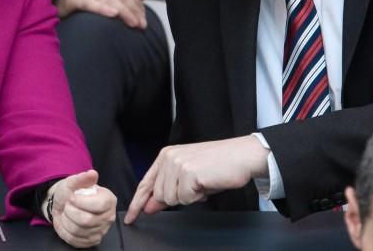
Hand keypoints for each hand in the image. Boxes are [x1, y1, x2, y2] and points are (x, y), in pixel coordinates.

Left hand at [50, 170, 116, 247]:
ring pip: (79, 231)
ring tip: (66, 213)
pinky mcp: (93, 241)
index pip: (99, 205)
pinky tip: (67, 222)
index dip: (81, 202)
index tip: (71, 197)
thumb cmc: (72, 192)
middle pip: (88, 220)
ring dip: (66, 220)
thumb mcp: (74, 182)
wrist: (65, 204)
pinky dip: (66, 231)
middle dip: (71, 212)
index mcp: (109, 199)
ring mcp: (102, 230)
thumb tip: (92, 174)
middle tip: (67, 205)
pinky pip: (75, 240)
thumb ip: (82, 178)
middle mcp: (109, 216)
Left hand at [124, 136, 269, 223]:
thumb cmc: (218, 165)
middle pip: (161, 196)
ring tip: (203, 183)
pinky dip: (198, 197)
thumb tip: (149, 206)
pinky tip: (207, 184)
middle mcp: (169, 157)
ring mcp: (178, 164)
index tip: (131, 217)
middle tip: (196, 186)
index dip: (137, 202)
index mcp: (166, 155)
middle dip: (178, 197)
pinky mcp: (189, 173)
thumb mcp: (188, 176)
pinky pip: (186, 198)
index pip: (146, 183)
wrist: (241, 155)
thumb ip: (167, 189)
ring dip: (189, 197)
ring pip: (172, 199)